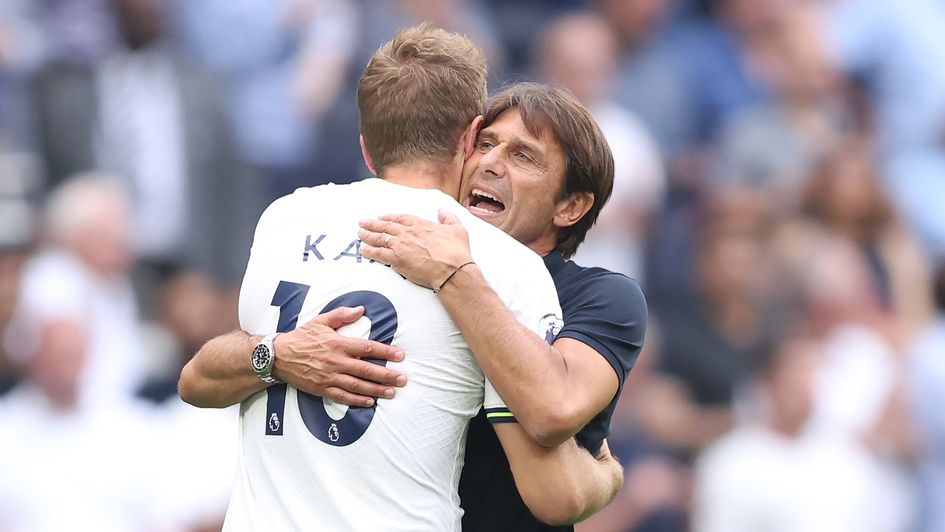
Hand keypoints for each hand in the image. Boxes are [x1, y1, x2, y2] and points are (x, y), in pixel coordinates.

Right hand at [272, 306, 406, 406]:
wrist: (278, 356)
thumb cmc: (300, 338)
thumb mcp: (320, 321)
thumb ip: (342, 315)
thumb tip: (361, 309)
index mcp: (338, 343)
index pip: (367, 348)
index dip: (386, 352)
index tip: (400, 356)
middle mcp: (336, 361)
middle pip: (367, 370)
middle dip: (387, 375)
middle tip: (402, 379)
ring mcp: (329, 377)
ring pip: (358, 386)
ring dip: (376, 390)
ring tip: (392, 392)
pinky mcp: (322, 389)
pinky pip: (343, 396)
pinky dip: (357, 400)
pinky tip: (370, 402)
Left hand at [358, 209, 472, 290]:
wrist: (452, 269)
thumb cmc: (456, 251)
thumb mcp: (457, 229)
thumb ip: (448, 218)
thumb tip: (442, 210)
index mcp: (421, 224)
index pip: (401, 218)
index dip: (390, 217)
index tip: (382, 216)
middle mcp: (408, 233)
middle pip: (386, 226)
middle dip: (373, 224)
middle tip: (363, 222)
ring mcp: (400, 246)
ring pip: (379, 238)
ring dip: (368, 235)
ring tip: (359, 233)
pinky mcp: (396, 260)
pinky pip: (378, 254)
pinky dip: (369, 251)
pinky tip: (362, 250)